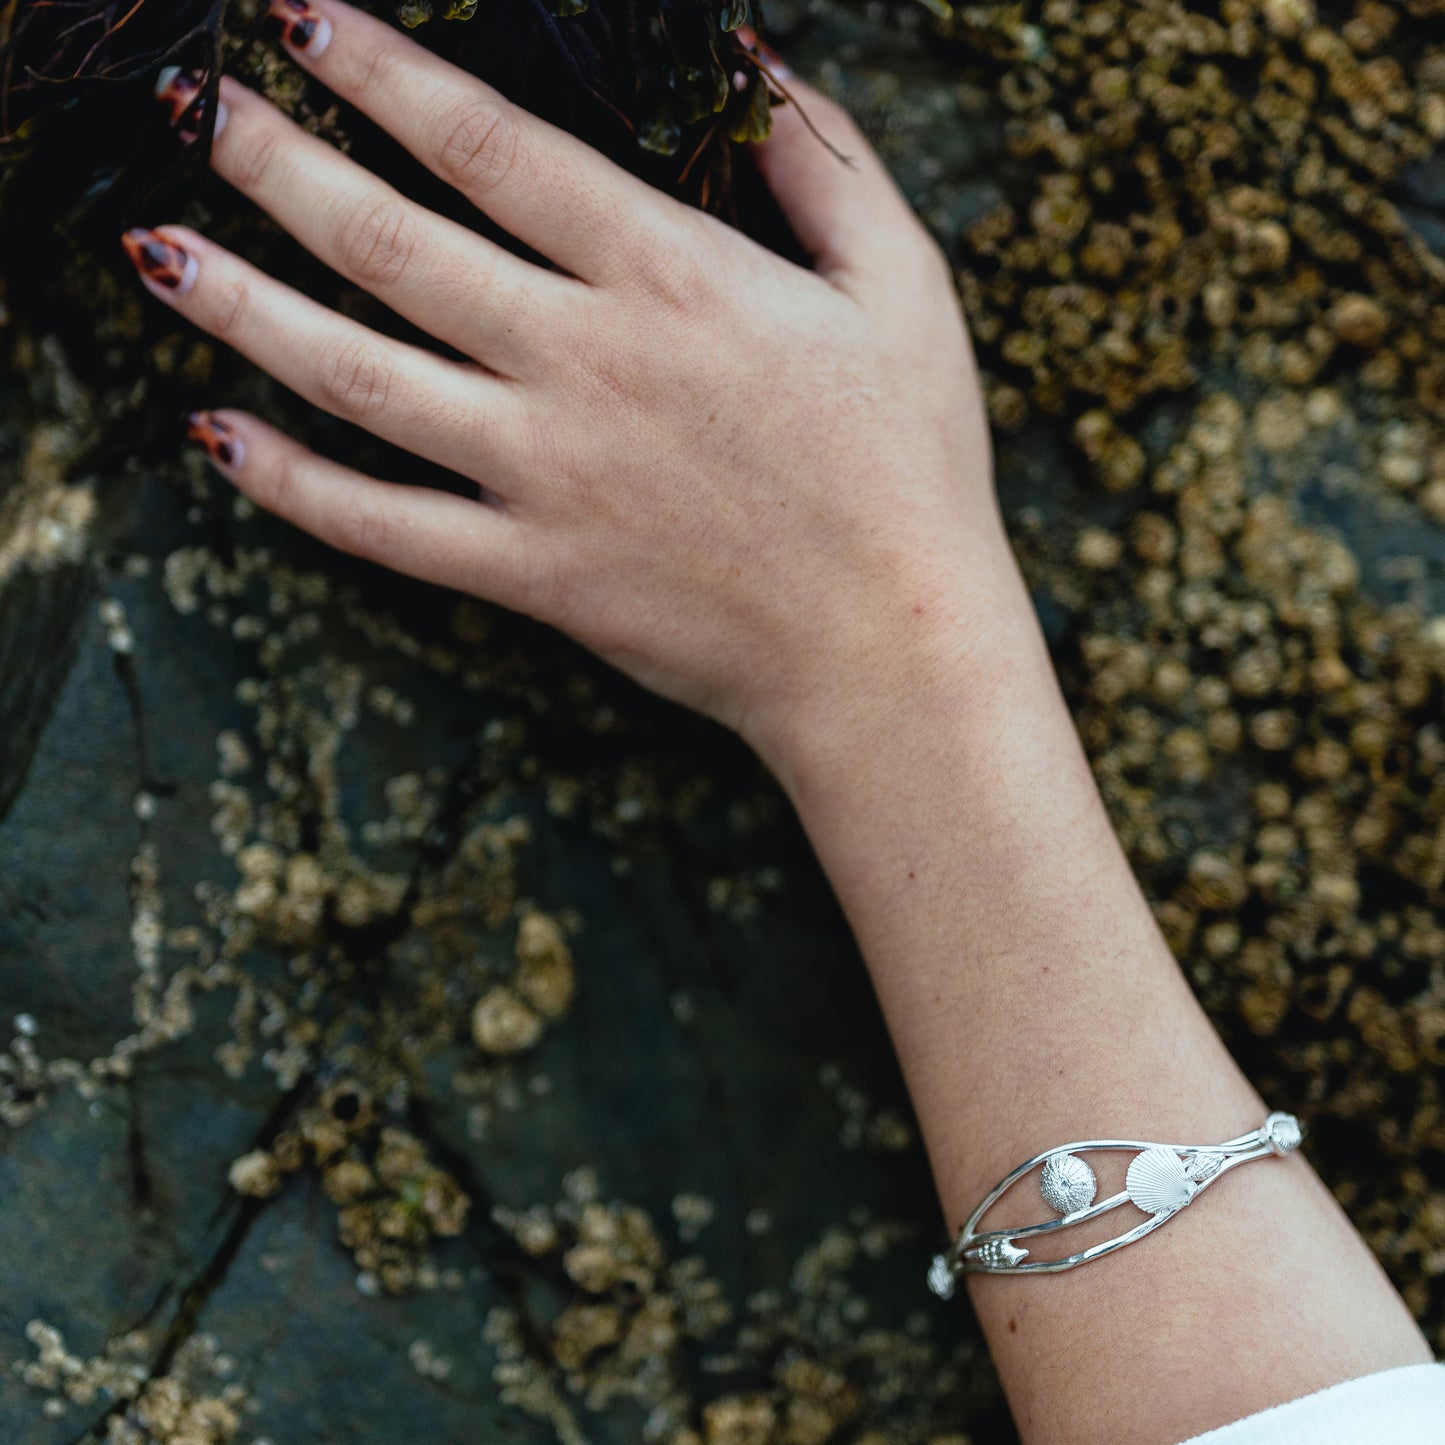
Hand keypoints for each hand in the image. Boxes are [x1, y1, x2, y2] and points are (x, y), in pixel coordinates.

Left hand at [127, 0, 1001, 784]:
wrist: (892, 651)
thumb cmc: (913, 467)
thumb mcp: (903, 284)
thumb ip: (823, 158)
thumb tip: (751, 56)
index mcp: (672, 278)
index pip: (494, 148)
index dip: (386, 72)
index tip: (298, 19)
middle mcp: (586, 366)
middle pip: (396, 245)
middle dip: (280, 162)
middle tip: (194, 101)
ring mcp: (549, 477)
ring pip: (361, 379)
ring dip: (247, 307)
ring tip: (157, 251)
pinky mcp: (536, 573)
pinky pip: (387, 528)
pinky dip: (296, 488)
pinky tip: (218, 441)